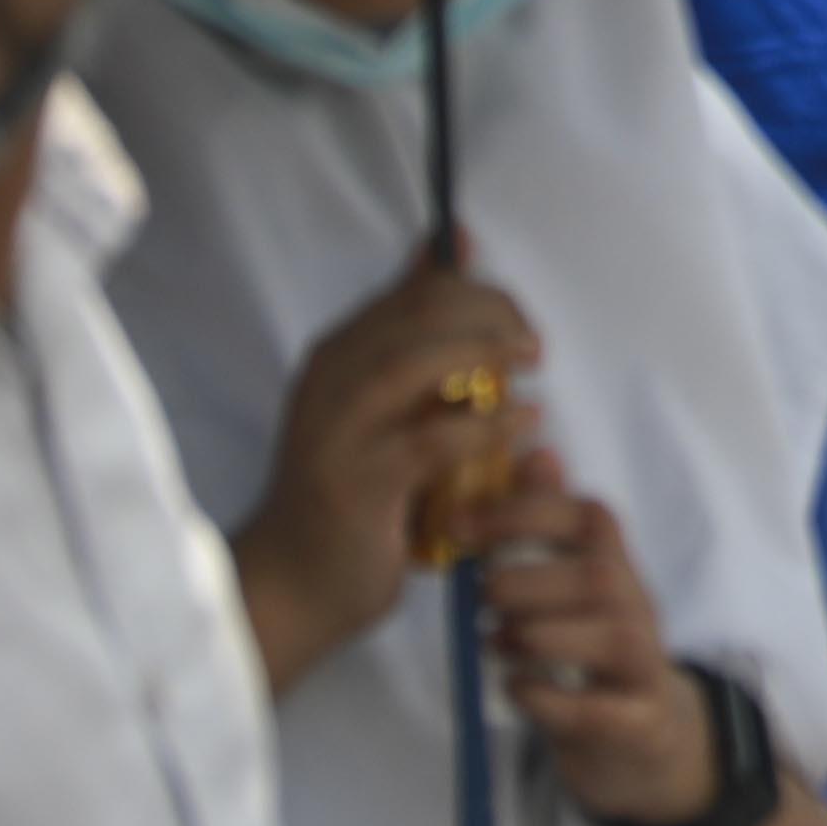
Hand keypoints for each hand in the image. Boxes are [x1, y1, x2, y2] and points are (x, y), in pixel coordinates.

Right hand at [237, 255, 537, 685]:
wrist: (294, 584)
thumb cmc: (351, 489)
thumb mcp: (381, 399)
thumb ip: (416, 330)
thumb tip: (452, 241)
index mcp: (337, 354)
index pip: (417, 292)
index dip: (479, 292)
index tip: (517, 318)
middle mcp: (329, 381)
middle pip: (420, 314)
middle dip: (491, 314)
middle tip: (533, 346)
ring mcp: (337, 431)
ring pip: (415, 362)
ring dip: (484, 355)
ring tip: (529, 368)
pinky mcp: (357, 483)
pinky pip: (431, 439)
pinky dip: (485, 426)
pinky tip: (521, 424)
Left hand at [460, 460, 725, 825]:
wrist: (646, 740)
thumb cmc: (589, 653)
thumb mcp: (573, 587)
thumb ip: (549, 525)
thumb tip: (534, 450)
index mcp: (615, 568)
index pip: (588, 518)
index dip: (525, 512)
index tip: (461, 525)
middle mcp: (637, 609)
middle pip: (598, 576)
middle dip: (526, 581)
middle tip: (479, 598)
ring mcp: (643, 666)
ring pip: (608, 635)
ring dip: (536, 635)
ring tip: (494, 641)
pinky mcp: (636, 723)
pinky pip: (596, 709)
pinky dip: (547, 698)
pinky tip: (516, 688)